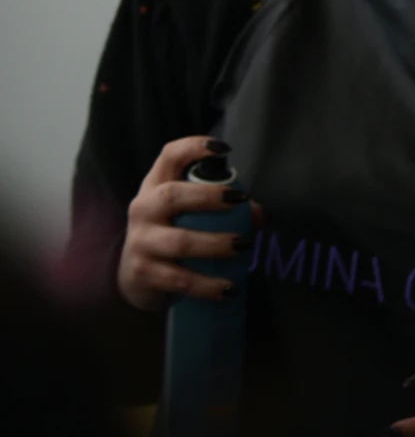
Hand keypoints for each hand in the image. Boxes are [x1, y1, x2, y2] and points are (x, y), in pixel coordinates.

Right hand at [117, 136, 256, 311]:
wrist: (135, 277)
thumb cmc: (172, 236)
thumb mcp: (190, 217)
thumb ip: (225, 210)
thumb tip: (257, 214)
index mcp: (156, 187)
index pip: (168, 158)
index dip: (192, 148)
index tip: (222, 148)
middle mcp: (143, 209)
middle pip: (172, 195)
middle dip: (208, 197)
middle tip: (239, 201)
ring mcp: (141, 242)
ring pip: (181, 241)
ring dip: (217, 244)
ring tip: (244, 247)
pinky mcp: (143, 273)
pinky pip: (180, 279)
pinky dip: (209, 285)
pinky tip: (230, 288)